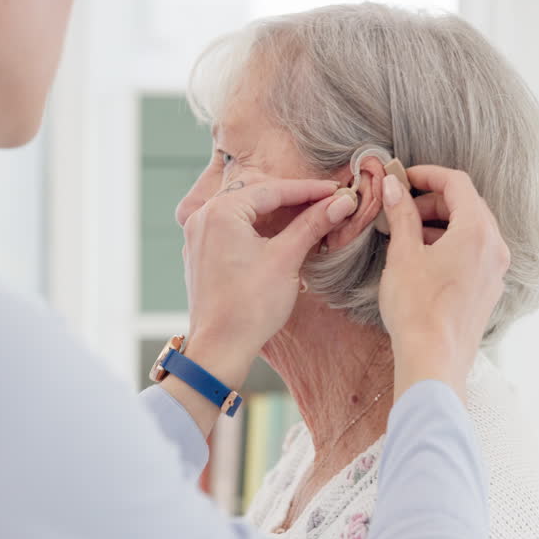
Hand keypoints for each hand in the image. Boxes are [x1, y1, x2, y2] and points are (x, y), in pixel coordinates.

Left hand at [181, 179, 354, 383]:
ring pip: (244, 212)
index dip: (308, 190)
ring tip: (309, 216)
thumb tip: (341, 203)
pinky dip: (257, 229)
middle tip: (325, 201)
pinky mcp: (201, 255)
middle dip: (292, 199)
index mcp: (220, 212)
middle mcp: (203, 218)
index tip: (335, 191)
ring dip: (276, 214)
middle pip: (255, 196)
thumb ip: (312, 224)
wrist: (221, 348)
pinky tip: (281, 236)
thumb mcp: (286, 258)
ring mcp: (198, 237)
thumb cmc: (250, 306)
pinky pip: (232, 230)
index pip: (272, 190)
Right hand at [378, 167, 510, 399]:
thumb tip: (394, 187)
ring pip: (470, 230)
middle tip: (399, 208)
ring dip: (439, 223)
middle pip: (467, 205)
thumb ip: (402, 215)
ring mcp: (496, 270)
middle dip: (432, 201)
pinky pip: (473, 253)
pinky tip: (421, 258)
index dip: (428, 175)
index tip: (403, 178)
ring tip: (405, 234)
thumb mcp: (403, 255)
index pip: (458, 183)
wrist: (434, 361)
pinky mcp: (489, 289)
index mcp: (477, 231)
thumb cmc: (417, 308)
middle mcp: (495, 247)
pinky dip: (449, 244)